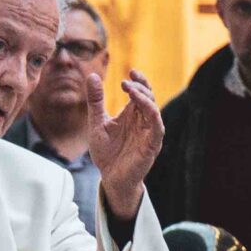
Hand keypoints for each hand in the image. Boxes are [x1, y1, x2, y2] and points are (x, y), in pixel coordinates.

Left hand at [86, 68, 162, 218]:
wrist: (110, 178)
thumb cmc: (106, 152)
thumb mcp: (97, 123)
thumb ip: (96, 101)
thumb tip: (92, 75)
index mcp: (132, 114)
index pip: (141, 92)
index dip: (139, 81)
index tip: (130, 72)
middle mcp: (143, 121)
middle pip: (149, 98)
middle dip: (141, 87)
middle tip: (127, 81)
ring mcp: (149, 133)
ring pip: (154, 110)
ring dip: (145, 98)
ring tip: (131, 90)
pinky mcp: (152, 146)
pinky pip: (157, 128)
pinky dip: (153, 115)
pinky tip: (143, 107)